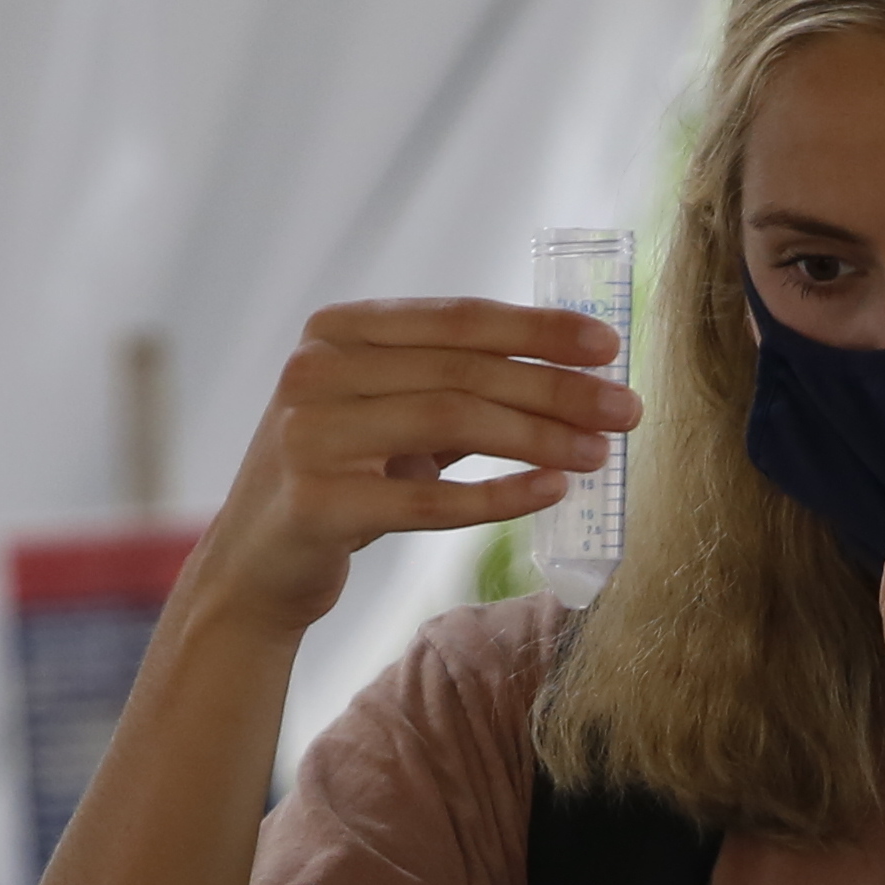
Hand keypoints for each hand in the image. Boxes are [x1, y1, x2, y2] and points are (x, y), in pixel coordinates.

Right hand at [183, 301, 636, 633]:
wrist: (256, 566)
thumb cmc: (344, 478)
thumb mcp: (391, 415)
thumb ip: (457, 384)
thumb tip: (577, 373)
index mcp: (338, 330)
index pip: (457, 318)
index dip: (538, 329)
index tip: (609, 346)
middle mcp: (315, 369)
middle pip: (463, 370)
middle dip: (557, 388)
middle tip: (628, 410)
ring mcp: (309, 434)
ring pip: (452, 424)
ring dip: (540, 437)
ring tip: (600, 454)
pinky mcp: (316, 504)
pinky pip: (428, 500)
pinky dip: (499, 495)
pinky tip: (551, 493)